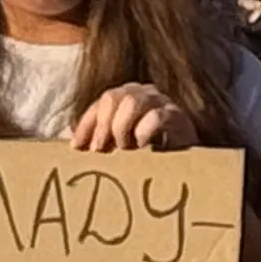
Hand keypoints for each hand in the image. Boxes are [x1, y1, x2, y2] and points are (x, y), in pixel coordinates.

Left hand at [73, 83, 198, 152]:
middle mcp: (143, 94)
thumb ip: (100, 143)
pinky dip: (143, 133)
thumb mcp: (120, 149)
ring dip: (121, 128)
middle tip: (98, 152)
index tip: (76, 148)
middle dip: (102, 126)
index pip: (100, 103)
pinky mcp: (178, 117)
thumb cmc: (148, 157)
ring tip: (123, 150)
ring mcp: (162, 102)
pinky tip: (142, 149)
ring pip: (131, 101)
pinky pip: (156, 117)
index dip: (86, 124)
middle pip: (112, 96)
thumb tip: (74, 147)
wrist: (187, 167)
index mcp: (126, 98)